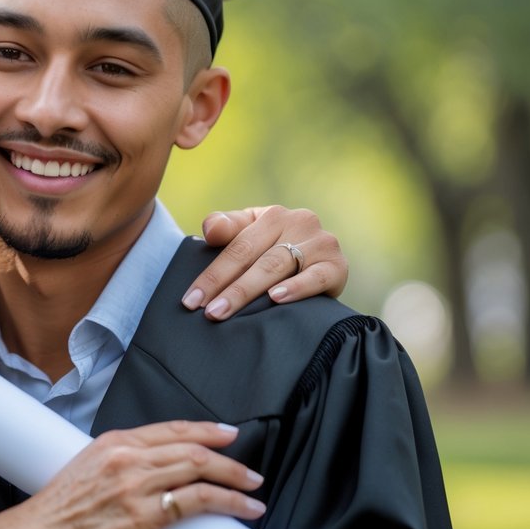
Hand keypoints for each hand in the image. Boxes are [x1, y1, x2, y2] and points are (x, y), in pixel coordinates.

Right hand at [22, 421, 263, 528]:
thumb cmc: (57, 509)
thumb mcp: (87, 467)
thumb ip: (120, 462)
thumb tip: (150, 468)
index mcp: (114, 442)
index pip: (170, 428)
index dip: (205, 429)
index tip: (226, 432)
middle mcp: (128, 458)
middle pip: (191, 447)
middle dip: (227, 456)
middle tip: (248, 467)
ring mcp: (138, 486)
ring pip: (200, 470)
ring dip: (234, 478)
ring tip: (252, 488)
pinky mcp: (145, 516)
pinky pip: (197, 502)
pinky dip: (227, 503)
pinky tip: (242, 508)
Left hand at [182, 205, 347, 319]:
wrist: (321, 266)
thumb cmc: (274, 249)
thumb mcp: (249, 234)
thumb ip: (226, 227)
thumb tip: (210, 229)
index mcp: (273, 215)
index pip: (236, 246)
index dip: (212, 274)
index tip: (191, 300)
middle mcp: (299, 222)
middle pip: (254, 258)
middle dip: (226, 287)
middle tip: (207, 312)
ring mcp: (321, 243)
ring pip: (278, 267)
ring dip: (249, 290)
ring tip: (226, 310)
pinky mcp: (338, 265)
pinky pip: (317, 277)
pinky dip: (297, 287)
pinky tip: (276, 298)